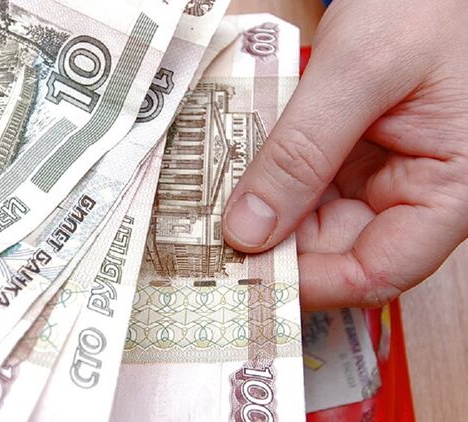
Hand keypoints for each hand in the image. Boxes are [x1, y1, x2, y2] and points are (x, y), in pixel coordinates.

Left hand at [222, 0, 467, 308]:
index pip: (379, 273)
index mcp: (447, 190)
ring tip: (202, 212)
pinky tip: (225, 180)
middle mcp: (412, 196)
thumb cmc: (420, 7)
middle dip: (270, 249)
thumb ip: (303, 151)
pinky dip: (264, 186)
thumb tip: (248, 232)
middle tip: (203, 244)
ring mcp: (377, 179)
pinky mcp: (348, 160)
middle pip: (335, 252)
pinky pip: (301, 188)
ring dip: (259, 218)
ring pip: (310, 223)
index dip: (310, 284)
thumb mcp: (359, 70)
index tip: (244, 275)